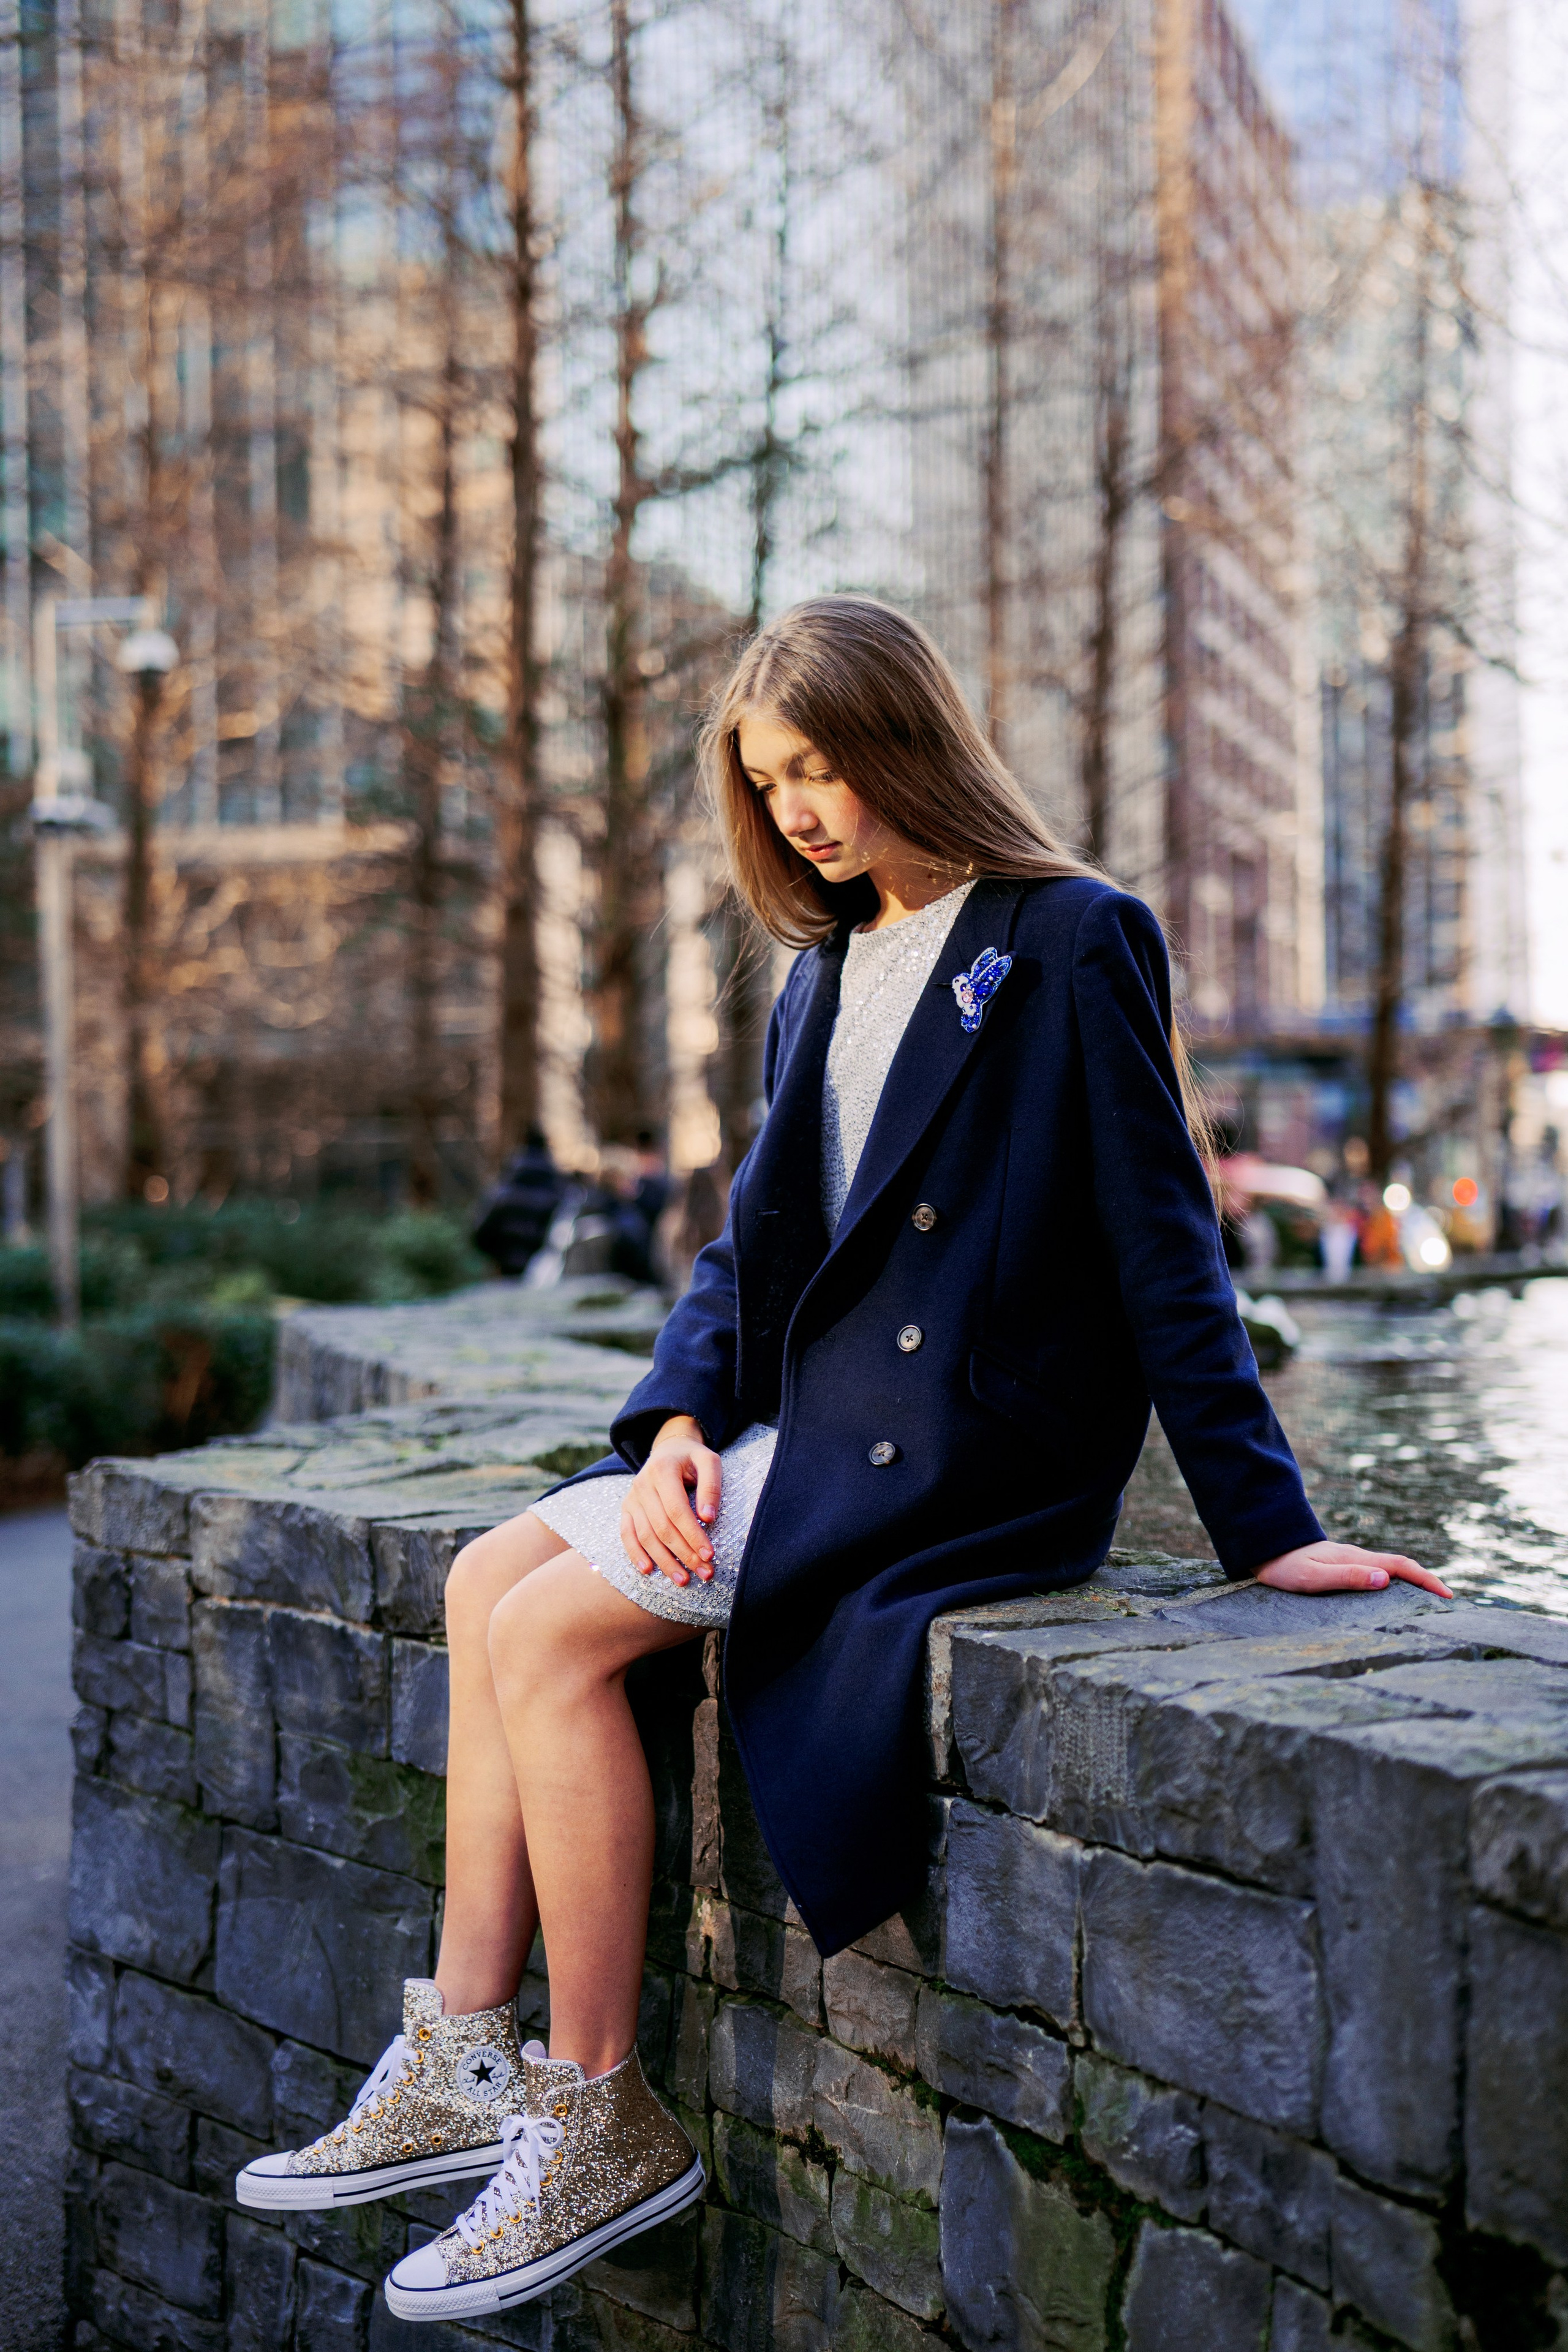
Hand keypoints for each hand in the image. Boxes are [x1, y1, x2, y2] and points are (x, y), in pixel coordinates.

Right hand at [620, 1415, 721, 1587]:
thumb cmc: (692, 1458)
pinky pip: (626, 1534)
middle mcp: (642, 1484)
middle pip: (662, 1527)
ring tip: (684, 1579)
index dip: (693, 1534)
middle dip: (684, 1554)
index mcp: (662, 1470)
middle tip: (705, 1572)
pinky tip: (648, 1570)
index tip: (709, 1555)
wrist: (668, 1450)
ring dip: (664, 1561)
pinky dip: (635, 1554)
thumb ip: (711, 1486)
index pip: (677, 1510)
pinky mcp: (626, 1508)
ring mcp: (631, 1498)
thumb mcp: (709, 1461)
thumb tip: (708, 1518)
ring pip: (645, 1536)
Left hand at [1255, 1539, 1451, 1598]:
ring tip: (1427, 1601)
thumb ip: (1348, 1578)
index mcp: (1356, 1559)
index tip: (1447, 1595)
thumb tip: (1385, 1580)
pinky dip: (1393, 1581)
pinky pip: (1375, 1572)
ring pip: (1389, 1569)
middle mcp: (1357, 1557)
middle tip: (1446, 1601)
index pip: (1401, 1567)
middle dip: (1426, 1581)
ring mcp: (1350, 1560)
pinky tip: (1392, 1594)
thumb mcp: (1314, 1577)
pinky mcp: (1341, 1565)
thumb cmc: (1285, 1567)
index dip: (1426, 1580)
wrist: (1265, 1548)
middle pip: (1401, 1566)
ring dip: (1411, 1581)